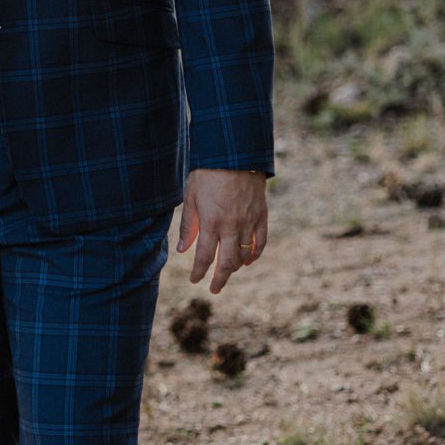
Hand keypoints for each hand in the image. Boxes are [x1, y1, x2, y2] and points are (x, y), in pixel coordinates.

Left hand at [177, 169, 268, 294]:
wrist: (236, 155)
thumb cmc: (208, 173)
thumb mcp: (191, 197)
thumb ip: (189, 225)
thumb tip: (183, 250)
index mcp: (211, 222)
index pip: (203, 256)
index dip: (199, 271)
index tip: (195, 280)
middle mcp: (230, 226)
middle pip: (226, 262)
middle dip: (219, 279)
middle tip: (214, 289)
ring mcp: (248, 222)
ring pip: (244, 254)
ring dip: (235, 267)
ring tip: (228, 272)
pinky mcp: (261, 216)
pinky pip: (260, 241)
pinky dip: (255, 254)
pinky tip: (248, 261)